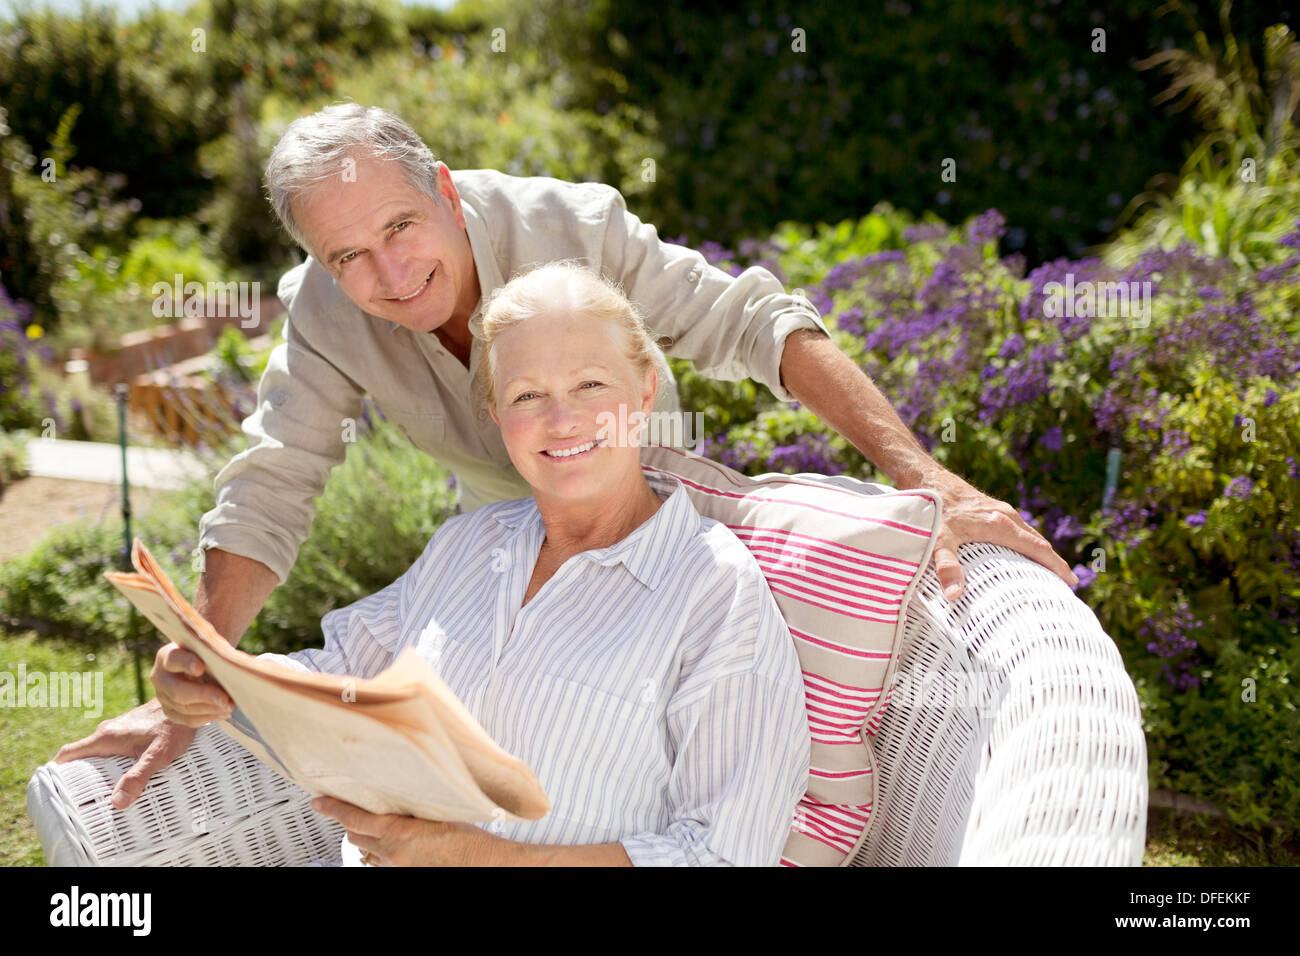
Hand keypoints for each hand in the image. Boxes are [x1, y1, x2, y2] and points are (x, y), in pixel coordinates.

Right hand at [54, 698, 196, 809]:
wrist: (188, 700)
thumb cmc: (173, 727)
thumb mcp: (157, 755)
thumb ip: (138, 776)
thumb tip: (118, 802)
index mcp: (106, 737)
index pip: (69, 752)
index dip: (57, 770)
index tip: (54, 787)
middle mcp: (108, 731)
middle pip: (82, 755)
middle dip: (79, 775)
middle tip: (83, 799)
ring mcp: (119, 728)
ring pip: (99, 751)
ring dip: (98, 768)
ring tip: (104, 791)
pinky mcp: (131, 728)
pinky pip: (113, 747)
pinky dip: (112, 760)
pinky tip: (125, 773)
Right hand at [149, 642, 234, 727]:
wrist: (196, 666)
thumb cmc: (205, 655)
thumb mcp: (208, 649)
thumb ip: (218, 654)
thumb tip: (244, 664)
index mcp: (167, 656)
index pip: (174, 659)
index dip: (187, 663)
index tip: (201, 667)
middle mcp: (160, 677)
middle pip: (178, 690)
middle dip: (204, 696)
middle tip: (225, 699)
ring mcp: (163, 697)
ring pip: (184, 707)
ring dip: (209, 709)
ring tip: (230, 707)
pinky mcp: (170, 711)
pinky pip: (187, 720)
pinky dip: (207, 717)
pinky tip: (223, 713)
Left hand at [311, 796, 501, 865]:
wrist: (481, 862)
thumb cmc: (468, 837)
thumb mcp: (437, 811)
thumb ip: (412, 807)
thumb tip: (399, 795)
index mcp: (399, 833)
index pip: (354, 819)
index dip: (333, 809)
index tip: (318, 802)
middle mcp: (393, 853)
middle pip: (355, 837)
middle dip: (351, 824)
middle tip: (353, 810)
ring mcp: (397, 866)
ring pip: (367, 852)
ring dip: (367, 839)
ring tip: (376, 828)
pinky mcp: (404, 873)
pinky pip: (381, 863)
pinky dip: (381, 853)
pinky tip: (393, 845)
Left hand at [918, 470, 1078, 601]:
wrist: (925, 477)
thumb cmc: (933, 509)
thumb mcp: (938, 540)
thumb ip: (946, 566)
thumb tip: (954, 595)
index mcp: (1001, 525)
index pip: (1038, 548)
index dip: (1056, 566)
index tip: (1072, 583)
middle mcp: (1005, 516)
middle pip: (1037, 541)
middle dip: (1052, 562)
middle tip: (1064, 584)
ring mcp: (998, 509)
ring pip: (1026, 533)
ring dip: (1039, 551)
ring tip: (1046, 571)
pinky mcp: (988, 507)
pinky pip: (1015, 528)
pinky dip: (1024, 542)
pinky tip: (1017, 551)